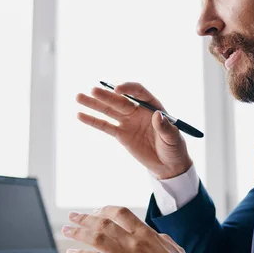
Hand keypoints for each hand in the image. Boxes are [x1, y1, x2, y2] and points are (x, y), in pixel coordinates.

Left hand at [62, 206, 195, 252]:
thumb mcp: (175, 250)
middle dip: (85, 218)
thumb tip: (157, 236)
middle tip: (73, 216)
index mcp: (147, 234)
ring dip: (78, 232)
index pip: (121, 213)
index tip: (96, 211)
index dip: (105, 209)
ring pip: (95, 237)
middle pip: (103, 222)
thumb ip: (162, 241)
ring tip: (66, 230)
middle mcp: (133, 241)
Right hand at [76, 82, 191, 178]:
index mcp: (152, 107)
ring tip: (79, 97)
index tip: (118, 89)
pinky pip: (105, 126)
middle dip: (106, 95)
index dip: (128, 88)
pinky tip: (80, 115)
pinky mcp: (121, 134)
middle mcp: (138, 111)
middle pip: (119, 100)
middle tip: (93, 90)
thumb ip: (165, 127)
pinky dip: (93, 121)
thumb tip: (157, 115)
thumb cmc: (174, 148)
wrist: (168, 164)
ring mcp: (128, 122)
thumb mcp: (173, 138)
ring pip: (109, 110)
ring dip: (94, 104)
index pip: (139, 92)